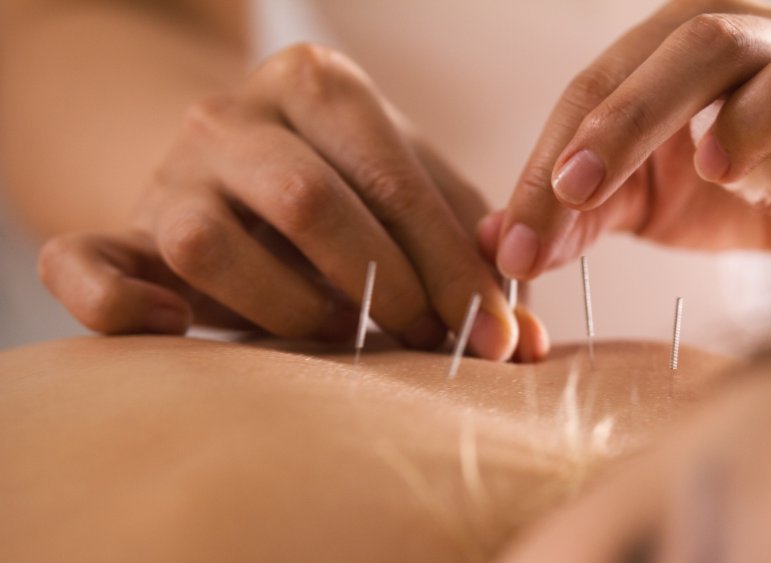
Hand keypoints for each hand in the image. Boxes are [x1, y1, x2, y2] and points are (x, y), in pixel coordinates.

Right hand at [39, 43, 547, 360]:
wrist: (242, 160)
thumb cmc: (351, 183)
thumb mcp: (414, 192)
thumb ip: (469, 253)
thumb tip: (529, 340)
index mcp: (318, 85)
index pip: (393, 180)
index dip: (452, 268)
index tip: (499, 337)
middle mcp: (233, 115)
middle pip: (306, 202)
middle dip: (384, 286)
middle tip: (428, 341)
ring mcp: (168, 171)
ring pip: (206, 242)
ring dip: (287, 308)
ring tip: (339, 336)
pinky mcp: (118, 229)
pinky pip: (86, 264)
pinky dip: (118, 304)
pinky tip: (173, 329)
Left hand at [483, 0, 770, 288]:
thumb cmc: (734, 192)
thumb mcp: (639, 199)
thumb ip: (574, 214)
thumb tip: (495, 244)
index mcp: (692, 50)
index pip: (608, 80)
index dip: (557, 153)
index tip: (522, 236)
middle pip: (704, 41)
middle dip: (631, 114)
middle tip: (580, 189)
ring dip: (757, 114)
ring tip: (716, 172)